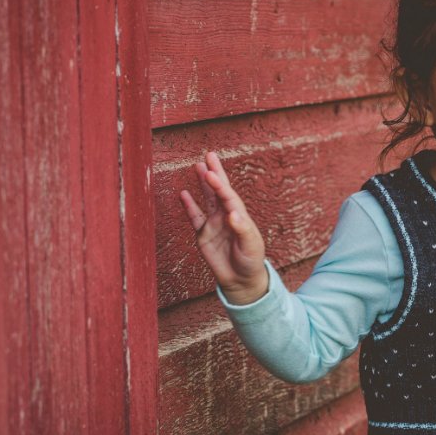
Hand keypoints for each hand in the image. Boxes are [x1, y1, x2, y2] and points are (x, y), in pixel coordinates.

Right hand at [178, 151, 268, 303]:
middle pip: (219, 191)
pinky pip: (194, 217)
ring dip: (202, 184)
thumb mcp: (251, 246)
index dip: (220, 184)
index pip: (228, 196)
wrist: (241, 279)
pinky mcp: (203, 235)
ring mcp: (214, 224)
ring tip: (198, 166)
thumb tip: (233, 214)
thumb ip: (242, 230)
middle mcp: (226, 216)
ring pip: (207, 199)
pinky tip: (184, 193)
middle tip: (209, 155)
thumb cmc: (251, 261)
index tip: (211, 173)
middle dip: (215, 173)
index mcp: (239, 216)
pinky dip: (189, 206)